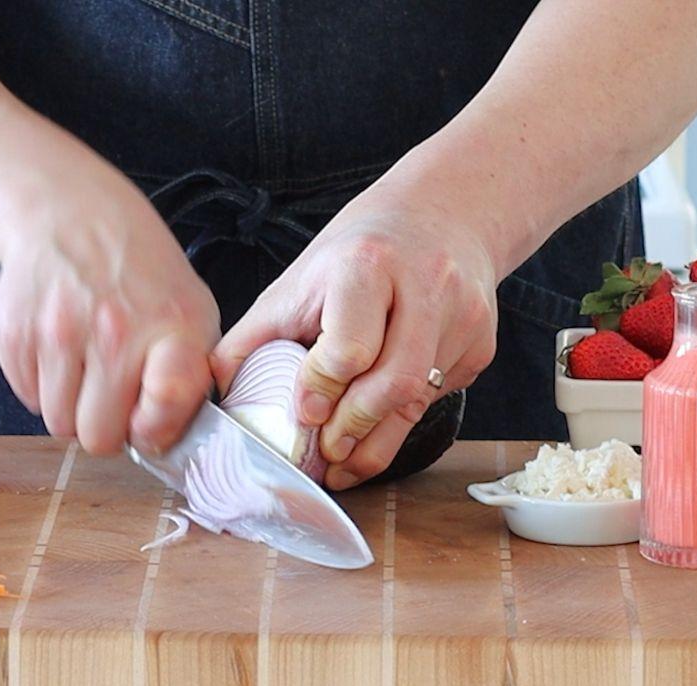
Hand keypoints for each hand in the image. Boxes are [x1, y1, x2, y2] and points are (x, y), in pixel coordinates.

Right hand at [0, 155, 219, 454]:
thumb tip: (163, 441)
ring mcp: (55, 332)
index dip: (156, 426)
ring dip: (73, 408)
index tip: (150, 415)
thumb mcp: (192, 312)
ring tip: (86, 367)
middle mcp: (112, 330)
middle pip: (99, 437)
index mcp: (169, 326)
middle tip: (113, 393)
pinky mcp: (12, 335)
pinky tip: (61, 350)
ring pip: (59, 425)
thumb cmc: (141, 275)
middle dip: (107, 425)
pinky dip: (43, 386)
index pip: (166, 402)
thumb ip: (190, 378)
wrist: (70, 214)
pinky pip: (28, 400)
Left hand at [212, 161, 498, 489]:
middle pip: (393, 384)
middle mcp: (425, 286)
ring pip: (421, 400)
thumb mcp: (300, 279)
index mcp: (367, 264)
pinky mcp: (482, 343)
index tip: (304, 415)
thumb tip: (214, 391)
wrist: (441, 214)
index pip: (350, 347)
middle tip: (324, 455)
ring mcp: (462, 317)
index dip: (322, 389)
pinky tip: (381, 417)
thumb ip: (255, 335)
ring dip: (378, 441)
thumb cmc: (359, 253)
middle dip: (352, 429)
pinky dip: (405, 417)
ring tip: (344, 460)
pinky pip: (440, 397)